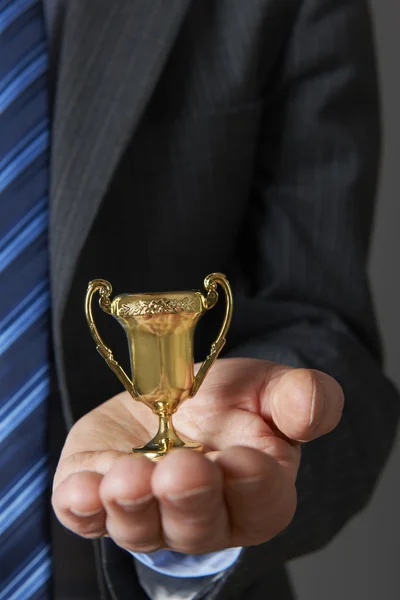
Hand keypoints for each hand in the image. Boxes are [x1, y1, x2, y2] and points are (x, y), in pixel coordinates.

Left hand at [52, 358, 343, 553]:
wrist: (171, 398)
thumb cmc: (227, 401)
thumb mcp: (267, 388)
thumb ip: (298, 397)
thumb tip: (311, 405)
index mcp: (254, 491)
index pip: (261, 503)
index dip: (252, 486)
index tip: (241, 460)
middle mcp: (201, 516)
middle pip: (198, 526)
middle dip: (189, 500)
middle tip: (180, 470)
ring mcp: (147, 511)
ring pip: (140, 528)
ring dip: (133, 506)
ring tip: (126, 476)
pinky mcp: (99, 496)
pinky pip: (87, 517)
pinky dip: (82, 507)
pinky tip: (79, 490)